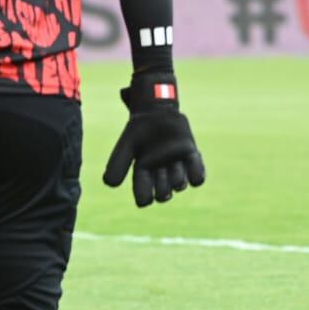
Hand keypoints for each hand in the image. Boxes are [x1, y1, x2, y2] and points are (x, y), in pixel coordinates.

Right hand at [104, 74, 204, 206]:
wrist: (155, 111)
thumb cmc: (139, 130)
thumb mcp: (126, 144)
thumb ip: (117, 163)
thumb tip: (111, 184)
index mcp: (143, 175)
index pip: (144, 198)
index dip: (144, 197)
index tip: (144, 180)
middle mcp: (160, 175)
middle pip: (163, 195)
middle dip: (162, 186)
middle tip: (160, 169)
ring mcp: (176, 166)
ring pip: (180, 186)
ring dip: (177, 178)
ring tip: (174, 162)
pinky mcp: (190, 157)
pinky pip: (197, 177)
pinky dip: (196, 176)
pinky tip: (190, 160)